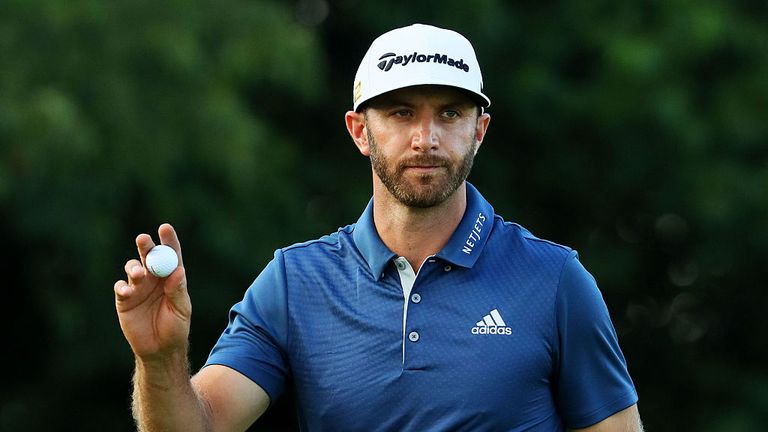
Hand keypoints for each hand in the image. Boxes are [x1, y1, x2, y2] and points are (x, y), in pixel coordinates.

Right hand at [114, 223, 191, 361]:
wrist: (159, 350)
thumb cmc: (176, 328)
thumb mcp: (181, 310)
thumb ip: (178, 290)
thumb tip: (179, 270)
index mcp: (172, 277)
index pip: (171, 254)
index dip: (167, 240)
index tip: (165, 228)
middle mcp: (154, 279)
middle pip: (149, 257)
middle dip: (146, 246)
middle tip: (143, 239)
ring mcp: (138, 288)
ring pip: (132, 269)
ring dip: (134, 269)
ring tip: (138, 275)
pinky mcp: (124, 300)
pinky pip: (120, 288)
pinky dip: (122, 287)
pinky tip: (126, 290)